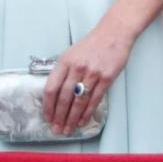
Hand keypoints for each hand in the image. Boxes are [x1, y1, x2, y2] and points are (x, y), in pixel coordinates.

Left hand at [42, 20, 131, 135]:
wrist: (114, 32)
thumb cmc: (92, 44)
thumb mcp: (72, 53)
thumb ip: (63, 71)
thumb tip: (55, 95)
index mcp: (65, 61)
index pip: (51, 88)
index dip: (48, 106)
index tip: (48, 118)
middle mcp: (77, 67)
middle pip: (64, 98)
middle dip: (59, 117)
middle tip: (57, 129)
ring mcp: (92, 73)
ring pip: (79, 101)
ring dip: (72, 118)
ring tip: (69, 129)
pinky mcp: (106, 77)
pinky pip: (94, 99)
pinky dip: (87, 113)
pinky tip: (83, 120)